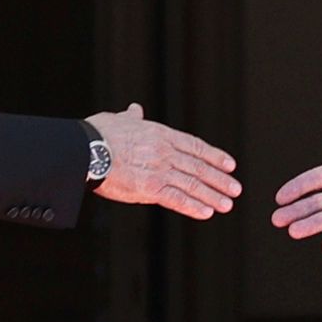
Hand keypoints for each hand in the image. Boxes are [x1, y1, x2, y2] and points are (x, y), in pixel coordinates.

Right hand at [87, 105, 240, 218]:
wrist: (86, 150)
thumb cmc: (98, 134)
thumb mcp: (119, 120)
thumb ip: (132, 117)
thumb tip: (135, 109)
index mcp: (160, 134)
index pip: (194, 146)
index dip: (214, 156)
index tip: (230, 164)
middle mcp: (165, 152)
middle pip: (198, 167)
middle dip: (219, 179)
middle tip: (235, 189)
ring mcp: (159, 170)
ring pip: (192, 184)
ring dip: (212, 195)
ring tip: (227, 204)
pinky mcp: (149, 188)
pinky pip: (176, 199)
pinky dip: (193, 206)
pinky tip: (206, 212)